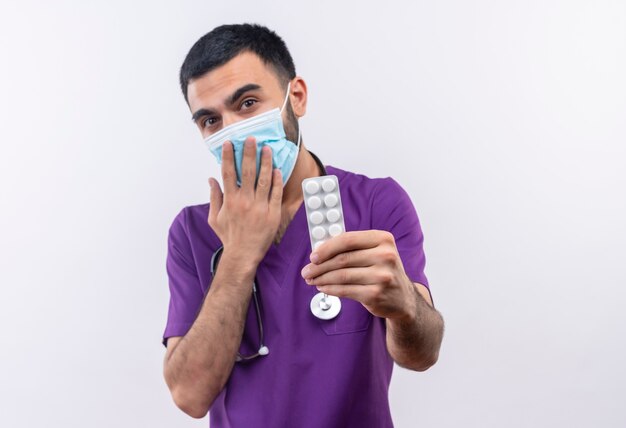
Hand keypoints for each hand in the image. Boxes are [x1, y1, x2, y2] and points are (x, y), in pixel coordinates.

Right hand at [208, 137, 282, 265]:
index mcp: (230, 200)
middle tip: (251, 138)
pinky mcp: (272, 213)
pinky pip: (275, 193)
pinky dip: (276, 180)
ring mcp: (260, 207)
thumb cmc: (229, 236)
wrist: (243, 254)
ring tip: (267, 148)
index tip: (230, 143)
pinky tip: (277, 169)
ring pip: (264, 179)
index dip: (229, 156)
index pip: (228, 173)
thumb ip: (214, 197)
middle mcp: (245, 201)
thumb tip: (211, 179)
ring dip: (266, 162)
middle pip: (248, 171)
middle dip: (249, 153)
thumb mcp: (214, 218)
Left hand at [300, 230, 416, 319]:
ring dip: (321, 278)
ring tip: (311, 280)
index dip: (326, 247)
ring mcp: (382, 276)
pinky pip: (345, 290)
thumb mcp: (375, 252)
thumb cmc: (382, 271)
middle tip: (306, 271)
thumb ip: (352, 248)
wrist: (403, 299)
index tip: (313, 256)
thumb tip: (319, 251)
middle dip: (319, 266)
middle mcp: (385, 256)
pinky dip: (330, 289)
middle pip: (343, 259)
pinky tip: (323, 287)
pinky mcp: (376, 294)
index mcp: (383, 239)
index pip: (348, 239)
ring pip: (342, 275)